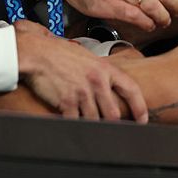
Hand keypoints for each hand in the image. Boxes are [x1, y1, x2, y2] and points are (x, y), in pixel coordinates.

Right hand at [14, 21, 147, 121]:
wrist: (36, 53)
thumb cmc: (58, 52)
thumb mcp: (86, 56)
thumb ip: (99, 71)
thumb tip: (107, 85)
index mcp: (104, 69)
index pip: (131, 90)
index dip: (139, 108)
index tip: (142, 119)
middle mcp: (96, 81)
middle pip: (113, 113)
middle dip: (112, 122)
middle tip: (108, 124)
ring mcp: (83, 93)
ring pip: (95, 120)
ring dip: (91, 123)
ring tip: (86, 118)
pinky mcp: (68, 102)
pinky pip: (76, 121)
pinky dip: (75, 123)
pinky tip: (71, 119)